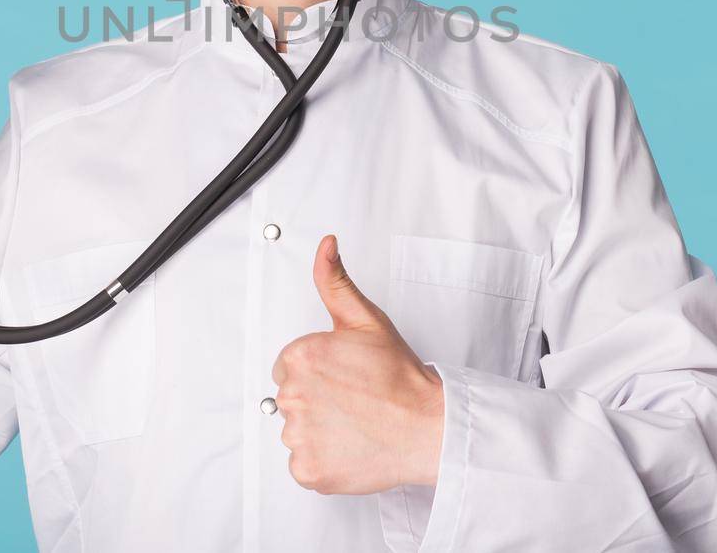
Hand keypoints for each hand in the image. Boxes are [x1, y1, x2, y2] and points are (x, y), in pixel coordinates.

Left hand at [271, 234, 444, 494]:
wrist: (427, 426)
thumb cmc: (399, 376)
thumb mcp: (366, 319)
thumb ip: (335, 281)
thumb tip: (325, 246)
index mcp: (300, 356)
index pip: (289, 367)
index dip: (319, 372)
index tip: (344, 377)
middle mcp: (292, 395)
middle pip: (290, 398)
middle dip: (317, 399)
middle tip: (353, 400)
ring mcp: (299, 435)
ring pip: (296, 431)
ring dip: (319, 431)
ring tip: (355, 423)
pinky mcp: (308, 470)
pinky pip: (302, 464)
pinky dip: (322, 460)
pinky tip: (349, 447)